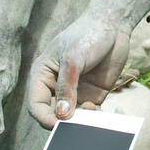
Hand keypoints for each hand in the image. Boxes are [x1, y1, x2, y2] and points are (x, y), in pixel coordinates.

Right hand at [28, 15, 132, 129]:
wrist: (112, 25)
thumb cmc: (86, 36)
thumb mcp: (73, 59)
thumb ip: (66, 87)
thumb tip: (62, 115)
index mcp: (43, 76)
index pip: (37, 105)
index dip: (44, 117)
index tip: (58, 123)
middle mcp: (56, 87)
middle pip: (53, 115)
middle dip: (63, 122)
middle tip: (76, 123)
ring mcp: (75, 92)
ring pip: (72, 118)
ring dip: (80, 122)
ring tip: (91, 113)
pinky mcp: (92, 94)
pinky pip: (89, 114)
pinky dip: (93, 118)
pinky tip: (99, 112)